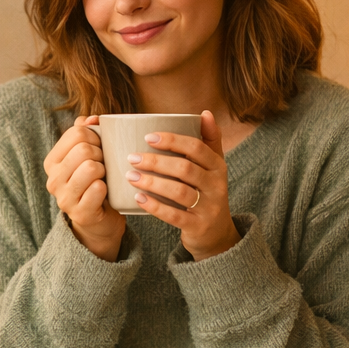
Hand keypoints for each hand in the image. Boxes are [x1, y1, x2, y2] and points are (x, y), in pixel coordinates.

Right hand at [44, 115, 126, 261]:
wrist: (100, 220)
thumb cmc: (95, 182)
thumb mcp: (88, 155)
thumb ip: (86, 132)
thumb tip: (92, 118)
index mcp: (52, 161)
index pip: (76, 133)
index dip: (96, 136)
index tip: (101, 148)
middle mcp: (53, 179)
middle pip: (84, 149)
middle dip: (102, 154)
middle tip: (105, 165)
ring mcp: (64, 198)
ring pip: (91, 167)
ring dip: (105, 170)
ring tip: (105, 177)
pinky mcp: (80, 213)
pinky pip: (98, 188)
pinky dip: (107, 188)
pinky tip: (105, 193)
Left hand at [126, 110, 239, 260]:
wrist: (216, 234)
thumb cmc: (208, 193)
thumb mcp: (214, 168)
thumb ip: (209, 141)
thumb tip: (205, 112)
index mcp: (218, 166)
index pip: (197, 148)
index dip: (172, 140)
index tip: (148, 137)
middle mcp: (217, 186)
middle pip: (185, 169)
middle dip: (156, 161)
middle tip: (132, 157)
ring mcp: (209, 208)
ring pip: (179, 191)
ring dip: (152, 182)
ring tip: (130, 176)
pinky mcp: (198, 227)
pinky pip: (174, 216)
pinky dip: (155, 206)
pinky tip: (138, 198)